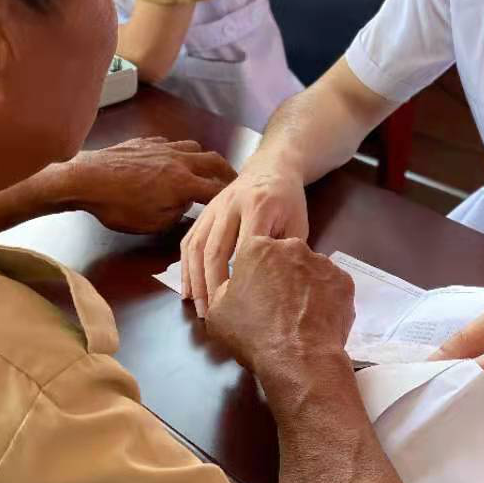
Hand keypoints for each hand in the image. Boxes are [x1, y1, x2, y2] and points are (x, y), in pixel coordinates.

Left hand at [75, 137, 236, 233]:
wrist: (87, 178)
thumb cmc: (117, 206)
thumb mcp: (151, 223)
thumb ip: (176, 213)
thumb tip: (185, 205)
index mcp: (183, 182)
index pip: (216, 189)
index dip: (229, 196)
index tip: (238, 201)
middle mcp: (178, 160)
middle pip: (213, 161)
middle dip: (226, 171)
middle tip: (233, 180)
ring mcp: (162, 147)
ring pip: (193, 146)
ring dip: (202, 158)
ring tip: (203, 168)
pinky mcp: (145, 141)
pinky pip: (170, 143)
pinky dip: (177, 151)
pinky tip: (170, 160)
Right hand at [179, 165, 307, 317]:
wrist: (272, 168)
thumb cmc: (288, 202)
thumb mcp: (298, 224)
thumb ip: (288, 252)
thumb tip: (279, 288)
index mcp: (258, 207)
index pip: (243, 248)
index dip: (237, 279)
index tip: (237, 306)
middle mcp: (231, 205)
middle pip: (214, 249)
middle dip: (210, 285)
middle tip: (212, 314)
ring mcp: (214, 207)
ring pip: (196, 245)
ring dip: (194, 279)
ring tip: (197, 306)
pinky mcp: (204, 211)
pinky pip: (189, 239)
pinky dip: (185, 266)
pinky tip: (188, 288)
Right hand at [206, 236, 354, 384]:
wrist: (299, 359)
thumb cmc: (252, 334)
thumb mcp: (216, 314)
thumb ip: (222, 291)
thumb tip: (232, 287)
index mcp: (257, 247)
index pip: (253, 250)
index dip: (253, 271)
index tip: (254, 290)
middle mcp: (292, 246)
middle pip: (284, 256)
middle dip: (280, 274)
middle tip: (277, 304)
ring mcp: (322, 262)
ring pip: (310, 270)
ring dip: (304, 285)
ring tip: (300, 315)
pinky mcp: (344, 281)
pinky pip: (331, 286)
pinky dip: (326, 299)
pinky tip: (318, 319)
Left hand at [435, 299, 483, 424]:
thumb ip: (468, 338)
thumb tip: (432, 361)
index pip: (467, 383)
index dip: (440, 382)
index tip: (418, 381)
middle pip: (475, 408)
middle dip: (450, 401)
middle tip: (426, 394)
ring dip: (467, 412)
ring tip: (447, 399)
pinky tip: (475, 406)